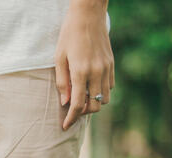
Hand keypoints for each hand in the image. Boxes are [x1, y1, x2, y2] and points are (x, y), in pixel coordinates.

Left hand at [54, 0, 113, 129]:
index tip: (65, 126)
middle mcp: (97, 72)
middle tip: (72, 112)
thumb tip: (66, 102)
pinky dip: (101, 93)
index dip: (71, 118)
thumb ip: (62, 82)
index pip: (78, 104)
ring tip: (82, 101)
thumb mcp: (59, 59)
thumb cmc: (68, 36)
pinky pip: (110, 86)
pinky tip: (91, 89)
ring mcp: (107, 68)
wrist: (88, 16)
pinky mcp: (112, 63)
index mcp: (81, 72)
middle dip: (83, 113)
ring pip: (105, 98)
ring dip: (94, 104)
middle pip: (94, 105)